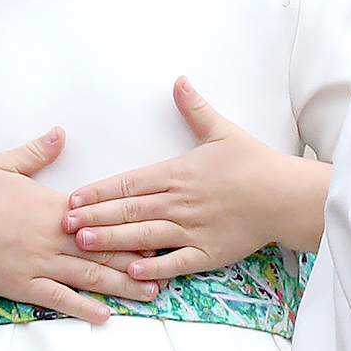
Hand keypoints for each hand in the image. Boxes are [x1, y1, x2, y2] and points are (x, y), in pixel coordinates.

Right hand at [0, 128, 158, 323]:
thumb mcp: (3, 164)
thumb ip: (36, 151)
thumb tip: (60, 132)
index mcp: (55, 208)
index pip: (104, 217)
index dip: (134, 225)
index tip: (161, 228)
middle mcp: (55, 237)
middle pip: (106, 250)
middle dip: (141, 260)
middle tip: (172, 267)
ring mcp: (42, 263)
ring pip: (90, 277)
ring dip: (123, 286)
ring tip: (152, 294)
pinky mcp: (25, 286)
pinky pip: (60, 299)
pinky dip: (84, 308)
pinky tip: (105, 316)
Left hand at [64, 77, 329, 280]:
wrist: (286, 195)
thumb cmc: (255, 163)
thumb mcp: (223, 131)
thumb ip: (195, 108)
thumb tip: (179, 80)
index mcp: (178, 173)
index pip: (129, 183)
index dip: (99, 191)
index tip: (73, 197)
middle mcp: (180, 202)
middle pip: (129, 210)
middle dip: (94, 216)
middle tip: (63, 224)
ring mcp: (193, 229)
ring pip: (144, 235)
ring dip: (112, 240)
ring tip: (84, 244)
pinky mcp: (208, 252)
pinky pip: (176, 262)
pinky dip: (153, 267)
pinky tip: (131, 271)